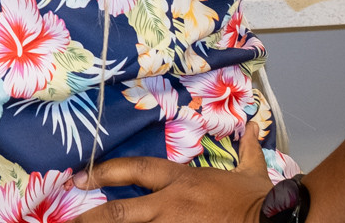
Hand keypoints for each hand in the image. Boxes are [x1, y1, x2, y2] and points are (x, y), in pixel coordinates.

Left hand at [68, 121, 270, 222]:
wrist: (276, 221)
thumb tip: (250, 131)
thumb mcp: (251, 171)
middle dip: (92, 218)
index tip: (81, 177)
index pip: (135, 170)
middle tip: (69, 221)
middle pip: (122, 211)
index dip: (105, 172)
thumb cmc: (261, 200)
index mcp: (182, 180)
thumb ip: (246, 151)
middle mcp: (172, 204)